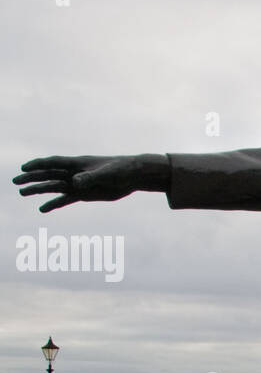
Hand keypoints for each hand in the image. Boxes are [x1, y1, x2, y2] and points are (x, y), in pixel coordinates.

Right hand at [12, 154, 168, 211]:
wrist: (133, 176)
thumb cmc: (121, 169)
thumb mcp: (107, 173)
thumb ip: (91, 177)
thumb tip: (75, 182)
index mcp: (77, 164)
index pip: (53, 163)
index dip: (38, 165)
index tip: (24, 168)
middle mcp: (74, 173)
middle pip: (48, 175)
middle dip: (32, 178)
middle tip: (15, 182)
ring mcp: (78, 184)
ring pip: (54, 187)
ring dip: (38, 190)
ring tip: (22, 193)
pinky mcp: (84, 194)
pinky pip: (65, 200)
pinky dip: (54, 204)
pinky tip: (42, 209)